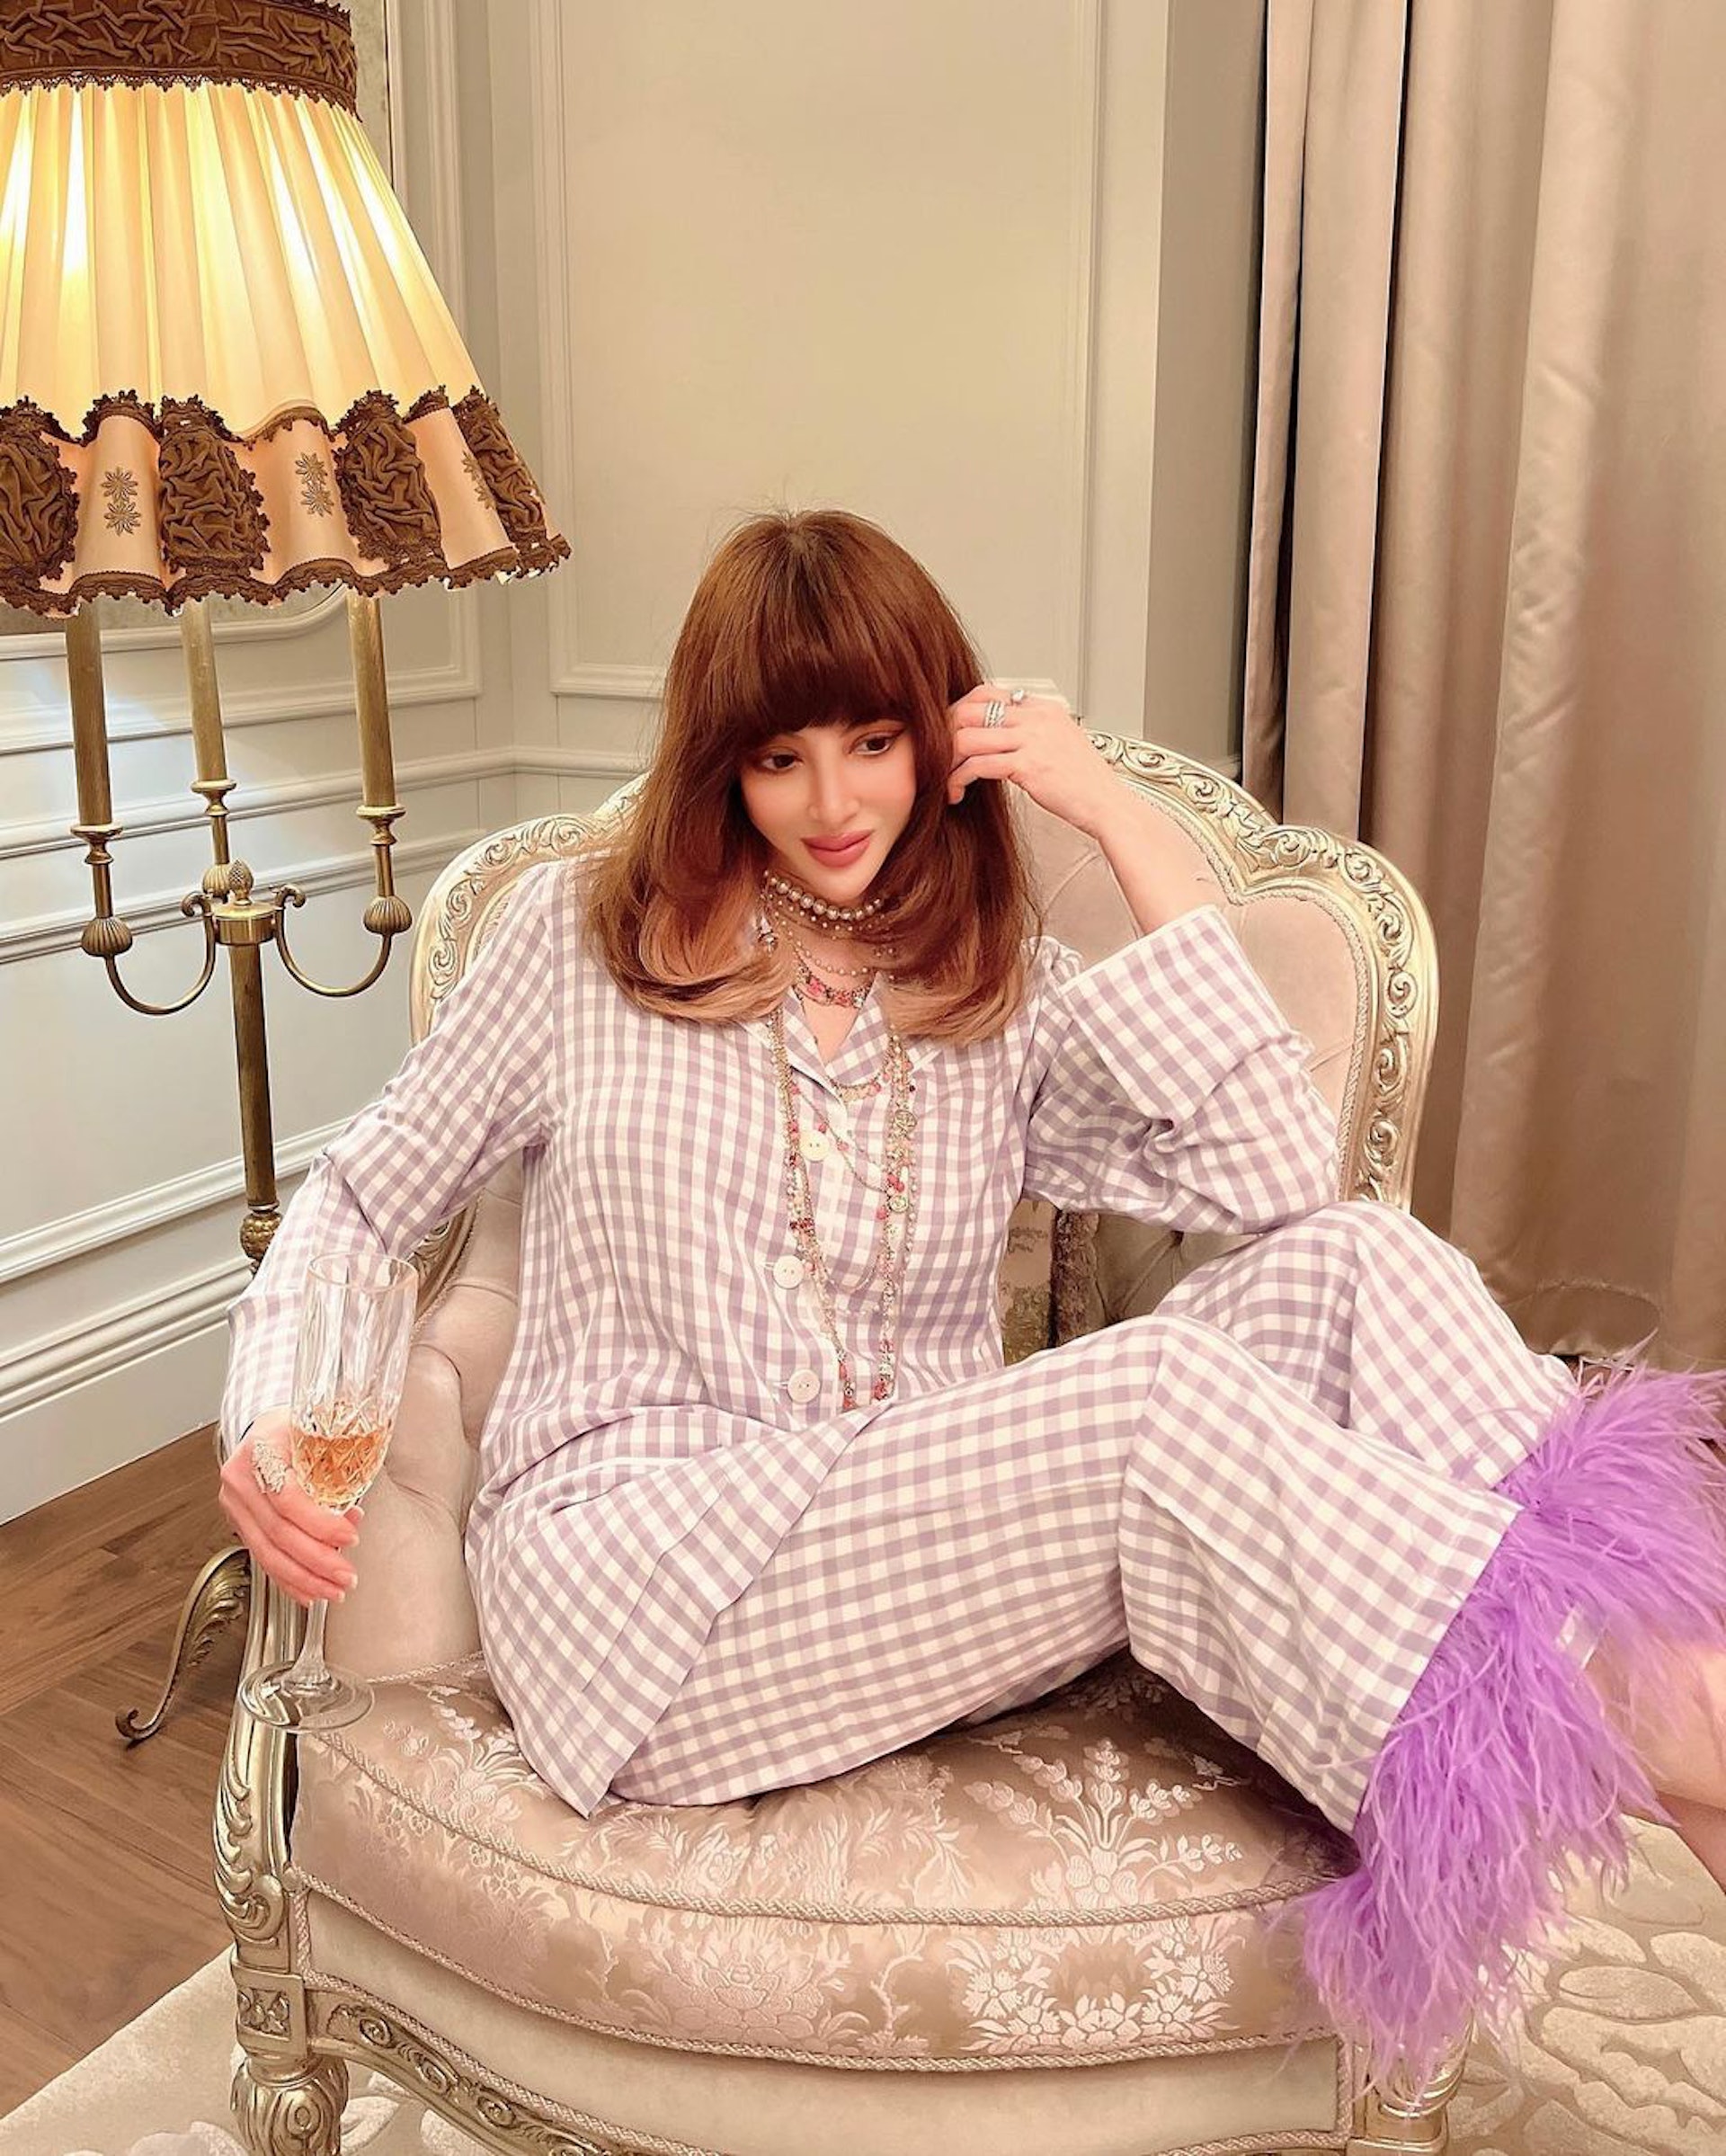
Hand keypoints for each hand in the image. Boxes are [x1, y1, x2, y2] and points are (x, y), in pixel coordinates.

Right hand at [217, 1406, 362, 1611]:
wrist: (265, 1428)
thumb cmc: (294, 1428)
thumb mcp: (317, 1432)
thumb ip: (336, 1467)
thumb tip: (353, 1513)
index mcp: (261, 1450)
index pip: (288, 1498)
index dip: (320, 1523)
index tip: (350, 1535)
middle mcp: (241, 1479)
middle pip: (278, 1532)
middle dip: (317, 1561)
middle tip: (347, 1575)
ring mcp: (235, 1503)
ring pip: (267, 1552)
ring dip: (304, 1578)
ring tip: (333, 1590)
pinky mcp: (238, 1522)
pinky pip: (262, 1557)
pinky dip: (287, 1579)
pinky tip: (307, 1593)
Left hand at [945, 683, 1120, 836]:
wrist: (1108, 805)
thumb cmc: (1085, 784)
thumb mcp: (1061, 744)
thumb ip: (1032, 733)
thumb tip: (1000, 736)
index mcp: (1043, 708)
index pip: (988, 693)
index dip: (960, 711)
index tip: (948, 734)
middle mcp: (1036, 718)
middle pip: (971, 709)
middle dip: (945, 732)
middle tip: (935, 754)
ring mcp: (1032, 740)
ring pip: (968, 737)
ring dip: (947, 759)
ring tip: (943, 777)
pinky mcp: (1028, 766)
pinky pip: (977, 765)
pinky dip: (958, 779)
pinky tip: (956, 792)